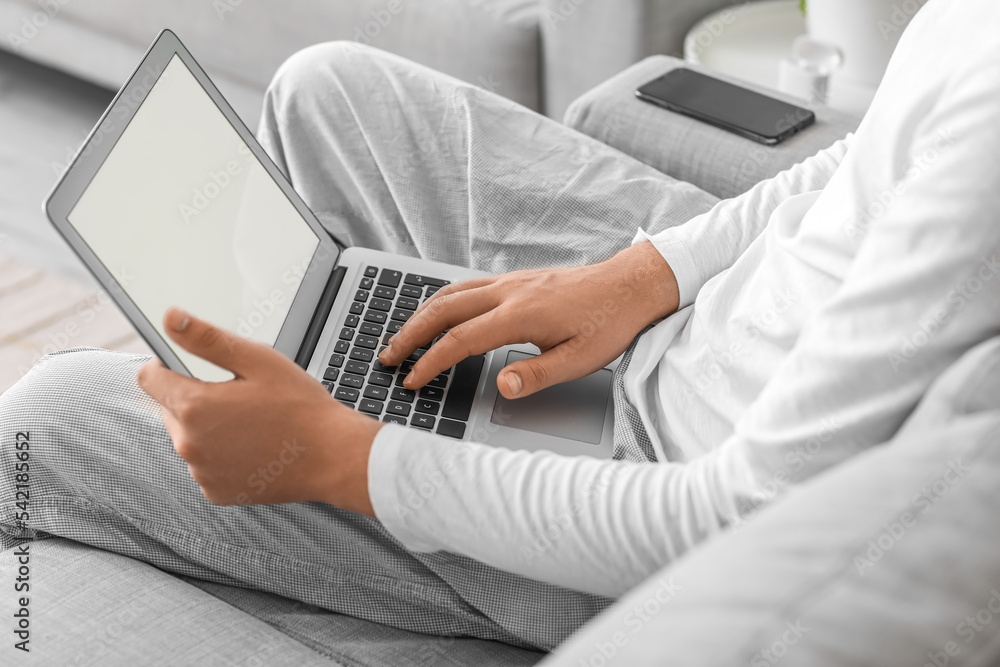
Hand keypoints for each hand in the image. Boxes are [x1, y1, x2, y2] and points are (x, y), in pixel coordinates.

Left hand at [137, 308, 382, 513]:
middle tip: (237, 395)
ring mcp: (202, 472)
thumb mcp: (257, 360)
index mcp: (194, 406)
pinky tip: (252, 446)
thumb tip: (170, 318)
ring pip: (189, 438)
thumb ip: (207, 338)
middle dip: (193, 397)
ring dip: (208, 428)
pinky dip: (221, 455)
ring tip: (250, 422)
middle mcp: (189, 444)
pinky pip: (206, 465)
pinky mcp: (217, 491)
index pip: (149, 378)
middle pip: (169, 409)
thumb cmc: (300, 407)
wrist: (331, 456)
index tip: (189, 365)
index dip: (166, 365)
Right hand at [380, 242, 678, 397]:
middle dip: (410, 334)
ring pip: (451, 293)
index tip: (411, 381)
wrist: (629, 285)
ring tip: (402, 337)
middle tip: (387, 357)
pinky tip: (437, 313)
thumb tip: (501, 386)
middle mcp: (508, 292)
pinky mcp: (515, 280)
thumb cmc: (608, 323)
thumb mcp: (580, 360)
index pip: (460, 340)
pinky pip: (466, 285)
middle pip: (443, 309)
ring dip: (421, 315)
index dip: (431, 362)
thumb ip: (538, 375)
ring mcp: (510, 282)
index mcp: (520, 315)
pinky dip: (442, 300)